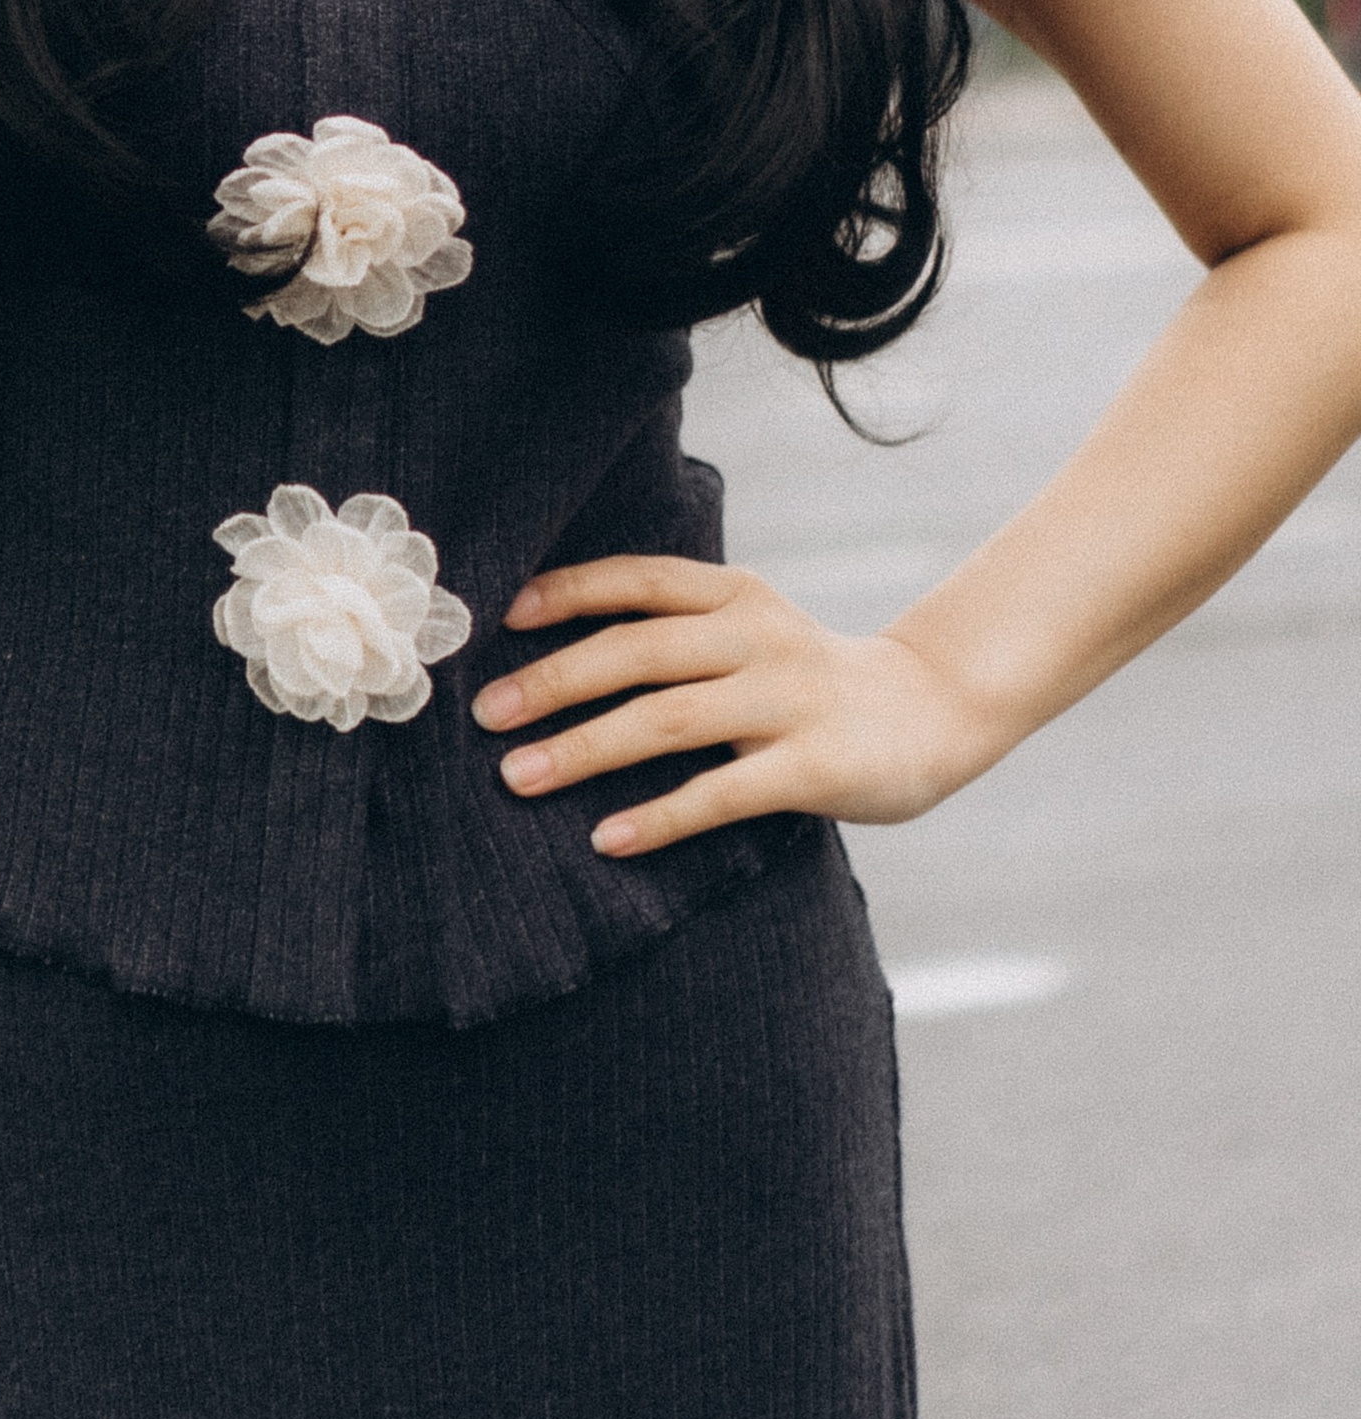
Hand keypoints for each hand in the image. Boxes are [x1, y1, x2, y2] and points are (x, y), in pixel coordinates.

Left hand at [469, 557, 1004, 858]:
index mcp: (735, 594)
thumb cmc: (809, 676)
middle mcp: (757, 636)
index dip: (567, 593)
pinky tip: (608, 838)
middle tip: (485, 713)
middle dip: (553, 681)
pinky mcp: (813, 766)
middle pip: (637, 651)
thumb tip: (554, 648)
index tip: (501, 618)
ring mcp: (787, 700)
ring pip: (667, 719)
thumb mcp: (750, 628)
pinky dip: (660, 816)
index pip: (638, 579)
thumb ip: (677, 630)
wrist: (932, 712)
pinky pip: (721, 793)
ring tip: (519, 777)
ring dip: (585, 749)